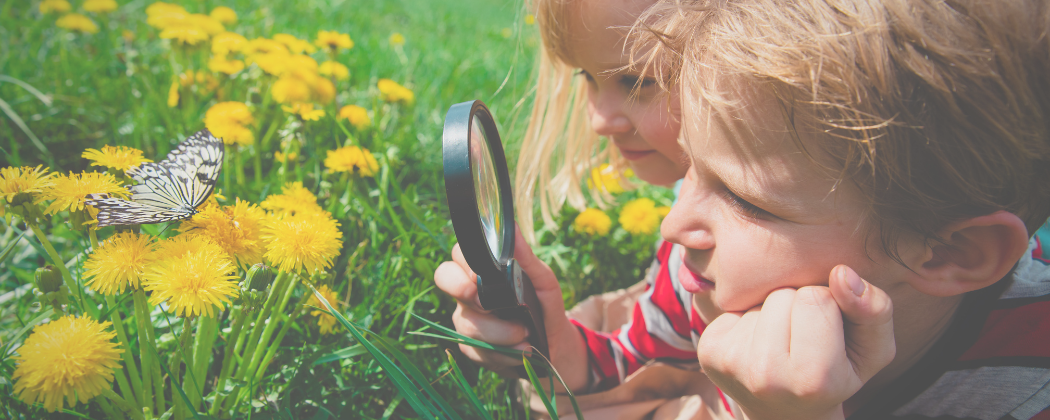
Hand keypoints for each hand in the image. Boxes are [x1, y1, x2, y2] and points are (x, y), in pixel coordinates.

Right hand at [434, 225, 589, 389]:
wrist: (553, 346)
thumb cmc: (545, 306)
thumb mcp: (543, 281)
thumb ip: (527, 258)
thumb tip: (513, 229)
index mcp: (483, 271)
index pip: (459, 254)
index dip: (466, 263)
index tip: (483, 274)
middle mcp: (468, 293)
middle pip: (443, 278)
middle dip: (461, 289)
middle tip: (488, 304)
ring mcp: (466, 319)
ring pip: (465, 323)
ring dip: (499, 333)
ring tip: (525, 336)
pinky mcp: (470, 347)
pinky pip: (475, 349)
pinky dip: (501, 353)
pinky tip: (519, 350)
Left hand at [696, 265, 894, 419]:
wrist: (786, 414)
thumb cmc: (836, 375)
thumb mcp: (871, 351)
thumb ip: (875, 310)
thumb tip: (842, 273)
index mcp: (812, 380)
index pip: (818, 297)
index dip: (829, 307)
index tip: (829, 337)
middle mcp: (765, 375)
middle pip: (784, 295)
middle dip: (799, 308)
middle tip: (803, 341)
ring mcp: (731, 363)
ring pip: (760, 298)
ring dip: (774, 311)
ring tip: (782, 343)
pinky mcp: (709, 350)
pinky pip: (736, 305)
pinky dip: (750, 318)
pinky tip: (758, 344)